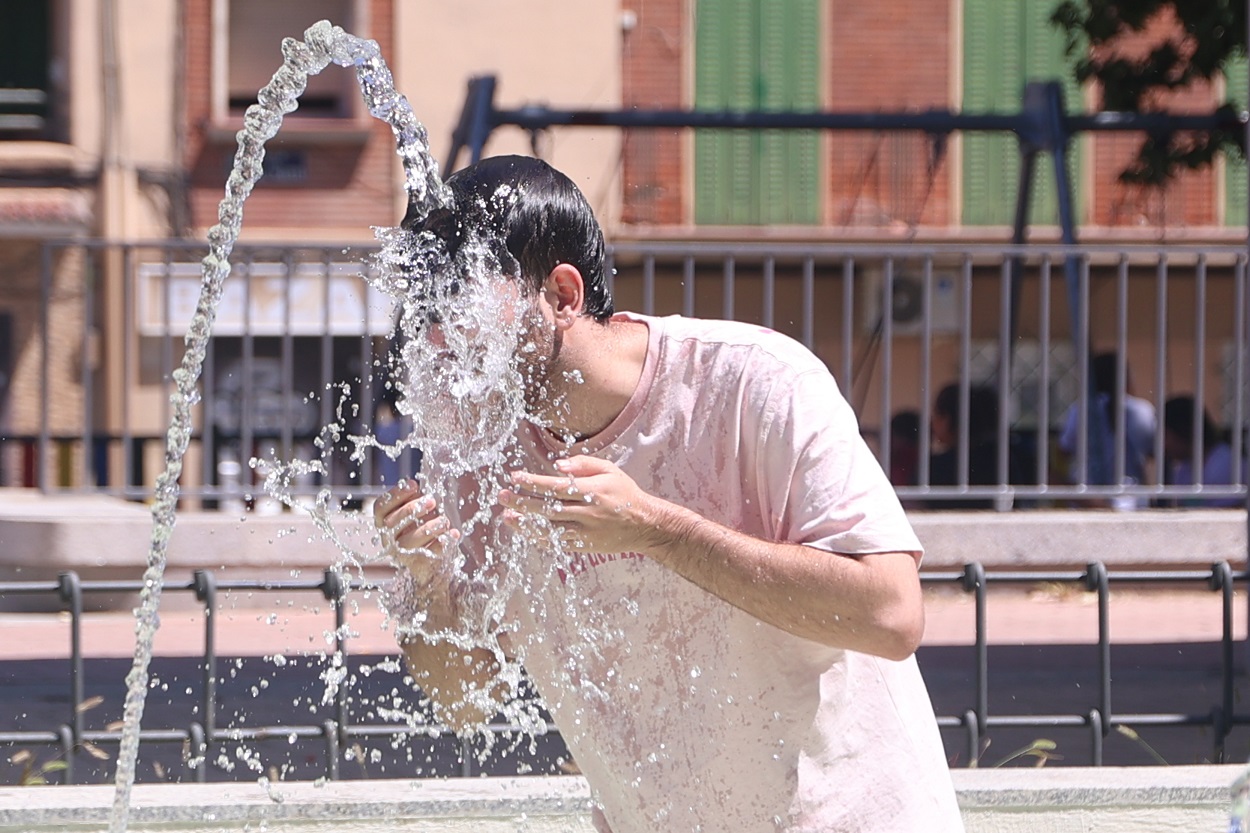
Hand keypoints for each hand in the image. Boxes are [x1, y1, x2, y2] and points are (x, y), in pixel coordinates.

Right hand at [373, 478, 460, 583]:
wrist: (432, 566)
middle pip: (391, 524)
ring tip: (444, 521)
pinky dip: (442, 544)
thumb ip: (414, 502)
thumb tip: (416, 486)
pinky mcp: (419, 566)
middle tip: (431, 501)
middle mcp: (389, 539)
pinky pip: (428, 556)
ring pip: (408, 542)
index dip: (395, 495)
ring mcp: (402, 555)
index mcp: (385, 523)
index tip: (413, 485)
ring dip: (428, 528)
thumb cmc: (423, 531)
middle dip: (410, 510)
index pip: (380, 507)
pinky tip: (453, 534)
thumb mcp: (416, 515)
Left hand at [499, 455, 662, 553]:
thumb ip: (584, 464)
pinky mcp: (583, 546)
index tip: (515, 477)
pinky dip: (538, 538)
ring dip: (525, 524)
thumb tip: (557, 466)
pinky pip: (556, 543)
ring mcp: (584, 532)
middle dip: (522, 503)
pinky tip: (524, 531)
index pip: (556, 487)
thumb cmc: (624, 493)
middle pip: (548, 509)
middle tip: (502, 496)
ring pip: (549, 530)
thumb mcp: (610, 470)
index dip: (533, 483)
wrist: (644, 525)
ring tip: (506, 516)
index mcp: (592, 492)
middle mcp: (587, 513)